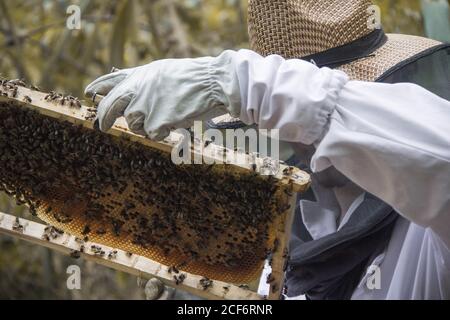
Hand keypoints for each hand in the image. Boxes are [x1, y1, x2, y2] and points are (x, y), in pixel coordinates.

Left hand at [85, 51, 240, 139]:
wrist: (210, 81)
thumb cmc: (191, 77)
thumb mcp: (161, 70)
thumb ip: (142, 79)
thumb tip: (126, 86)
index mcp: (138, 75)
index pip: (109, 81)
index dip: (97, 88)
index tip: (88, 93)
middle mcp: (136, 89)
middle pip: (109, 107)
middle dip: (104, 119)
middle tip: (102, 127)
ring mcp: (145, 106)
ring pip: (134, 125)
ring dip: (146, 126)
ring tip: (165, 117)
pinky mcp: (155, 122)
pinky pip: (152, 134)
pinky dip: (163, 132)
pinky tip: (175, 121)